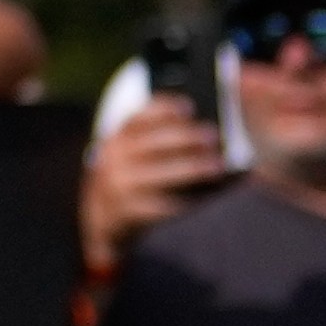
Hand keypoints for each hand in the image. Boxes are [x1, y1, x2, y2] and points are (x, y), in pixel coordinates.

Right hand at [86, 92, 231, 275]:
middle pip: (154, 142)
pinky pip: (162, 206)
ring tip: (218, 166)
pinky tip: (205, 198)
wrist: (106, 218)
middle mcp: (113, 159)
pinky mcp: (127, 213)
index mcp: (117, 139)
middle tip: (214, 137)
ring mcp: (118, 187)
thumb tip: (206, 137)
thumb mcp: (135, 155)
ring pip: (161, 174)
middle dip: (186, 138)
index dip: (163, 109)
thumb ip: (161, 142)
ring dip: (193, 168)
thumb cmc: (136, 179)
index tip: (189, 107)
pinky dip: (186, 201)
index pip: (138, 117)